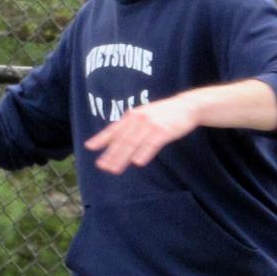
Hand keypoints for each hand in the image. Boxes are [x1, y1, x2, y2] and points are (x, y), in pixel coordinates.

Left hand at [84, 96, 199, 173]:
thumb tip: (117, 138)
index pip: (114, 129)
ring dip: (123, 157)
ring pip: (133, 143)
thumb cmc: (165, 114)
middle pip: (122, 139)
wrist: (187, 106)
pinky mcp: (164, 130)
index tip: (89, 147)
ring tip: (114, 169)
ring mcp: (151, 124)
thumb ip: (132, 125)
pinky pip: (152, 144)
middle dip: (110, 154)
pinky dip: (144, 153)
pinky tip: (137, 163)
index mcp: (133, 116)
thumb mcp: (145, 114)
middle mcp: (139, 119)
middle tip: (101, 166)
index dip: (101, 138)